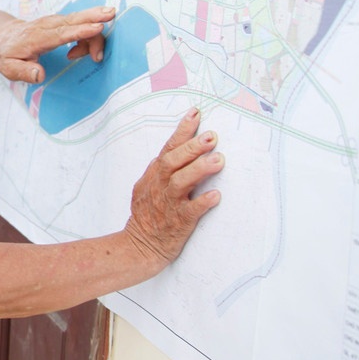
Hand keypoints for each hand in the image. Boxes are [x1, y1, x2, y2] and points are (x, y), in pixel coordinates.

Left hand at [0, 6, 113, 82]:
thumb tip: (40, 75)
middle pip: (74, 19)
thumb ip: (24, 72)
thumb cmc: (7, 54)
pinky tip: (83, 51)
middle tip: (111, 15)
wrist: (2, 36)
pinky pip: (79, 23)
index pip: (61, 33)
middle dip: (94, 16)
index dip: (80, 31)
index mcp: (36, 37)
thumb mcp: (9, 68)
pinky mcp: (60, 22)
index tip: (97, 28)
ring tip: (94, 56)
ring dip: (94, 30)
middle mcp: (47, 25)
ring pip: (79, 19)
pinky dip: (87, 33)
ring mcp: (55, 21)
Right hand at [124, 108, 223, 268]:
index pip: (168, 148)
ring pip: (180, 182)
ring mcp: (168, 204)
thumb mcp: (147, 187)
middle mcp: (160, 186)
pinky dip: (202, 203)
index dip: (181, 130)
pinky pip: (191, 211)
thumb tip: (175, 150)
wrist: (140, 246)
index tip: (196, 113)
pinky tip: (216, 196)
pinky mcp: (178, 222)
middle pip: (173, 161)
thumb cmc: (147, 215)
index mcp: (154, 175)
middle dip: (191, 147)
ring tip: (218, 160)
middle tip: (211, 136)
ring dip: (199, 170)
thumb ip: (161, 171)